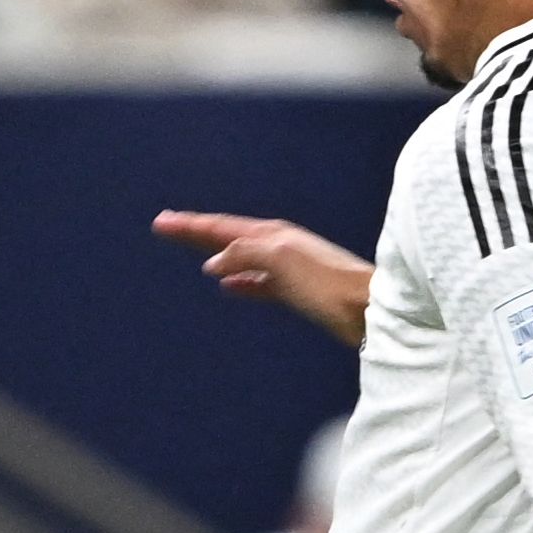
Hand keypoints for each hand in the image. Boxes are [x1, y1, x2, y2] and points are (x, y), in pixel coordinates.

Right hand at [154, 209, 372, 344]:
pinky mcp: (297, 291)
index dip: (190, 226)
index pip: (221, 228)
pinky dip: (239, 281)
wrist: (369, 310)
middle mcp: (279, 246)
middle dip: (197, 233)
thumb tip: (215, 262)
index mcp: (272, 235)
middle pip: (228, 236)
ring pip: (240, 257)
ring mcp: (288, 268)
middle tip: (167, 226)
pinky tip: (229, 286)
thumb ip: (245, 255)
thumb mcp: (280, 261)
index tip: (162, 222)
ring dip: (216, 255)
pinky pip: (257, 282)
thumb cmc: (328, 284)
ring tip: (196, 255)